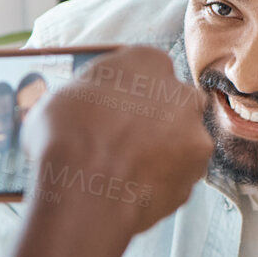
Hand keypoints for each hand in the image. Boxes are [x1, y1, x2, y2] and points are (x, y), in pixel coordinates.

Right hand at [21, 46, 211, 239]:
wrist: (86, 195)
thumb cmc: (66, 139)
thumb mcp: (62, 97)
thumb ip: (91, 93)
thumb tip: (85, 105)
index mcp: (148, 61)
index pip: (147, 67)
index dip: (130, 88)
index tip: (116, 103)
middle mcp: (181, 94)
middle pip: (172, 102)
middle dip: (155, 117)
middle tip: (126, 136)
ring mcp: (195, 136)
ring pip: (181, 140)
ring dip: (162, 150)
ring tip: (127, 167)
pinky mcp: (196, 175)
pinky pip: (178, 174)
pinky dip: (162, 180)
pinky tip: (134, 187)